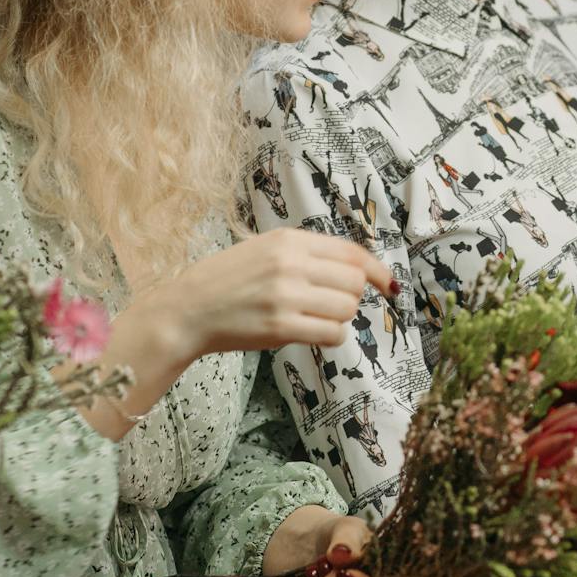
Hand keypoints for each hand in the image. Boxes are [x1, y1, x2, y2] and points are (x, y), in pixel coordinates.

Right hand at [147, 228, 394, 359]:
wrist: (189, 310)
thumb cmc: (228, 280)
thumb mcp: (266, 249)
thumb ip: (308, 254)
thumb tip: (358, 268)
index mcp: (289, 240)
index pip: (352, 252)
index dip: (377, 270)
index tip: (388, 284)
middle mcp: (291, 264)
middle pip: (355, 282)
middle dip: (352, 296)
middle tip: (331, 303)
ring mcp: (286, 296)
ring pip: (347, 309)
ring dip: (339, 317)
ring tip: (314, 317)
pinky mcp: (281, 327)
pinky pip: (332, 333)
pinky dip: (331, 336)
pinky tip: (312, 333)